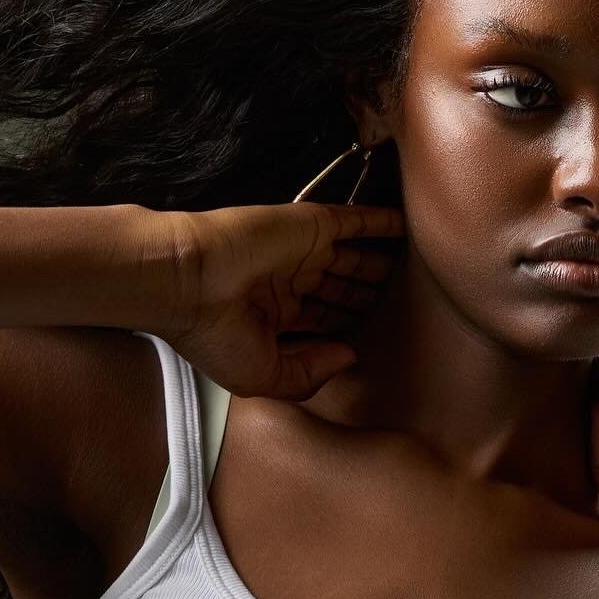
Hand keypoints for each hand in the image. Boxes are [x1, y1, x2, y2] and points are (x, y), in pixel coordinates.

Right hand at [159, 199, 406, 400]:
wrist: (189, 282)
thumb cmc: (215, 335)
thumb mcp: (264, 377)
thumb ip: (309, 375)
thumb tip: (349, 356)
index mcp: (274, 318)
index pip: (321, 319)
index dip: (346, 324)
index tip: (368, 331)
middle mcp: (289, 282)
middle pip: (340, 288)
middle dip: (366, 294)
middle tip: (399, 297)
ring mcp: (301, 251)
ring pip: (353, 257)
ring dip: (378, 261)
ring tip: (409, 264)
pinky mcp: (311, 224)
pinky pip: (356, 220)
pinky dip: (380, 222)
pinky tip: (404, 225)